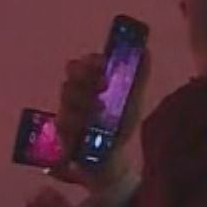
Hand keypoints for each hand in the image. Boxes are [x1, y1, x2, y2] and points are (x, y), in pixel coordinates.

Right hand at [51, 52, 149, 192]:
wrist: (111, 155)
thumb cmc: (118, 124)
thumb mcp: (132, 100)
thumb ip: (138, 76)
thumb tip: (145, 51)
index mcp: (88, 84)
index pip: (81, 66)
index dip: (90, 61)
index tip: (103, 61)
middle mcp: (74, 97)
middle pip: (68, 80)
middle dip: (83, 78)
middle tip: (103, 82)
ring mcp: (66, 116)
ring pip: (65, 102)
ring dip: (83, 100)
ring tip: (100, 107)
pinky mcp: (61, 136)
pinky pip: (62, 126)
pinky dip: (76, 124)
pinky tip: (87, 126)